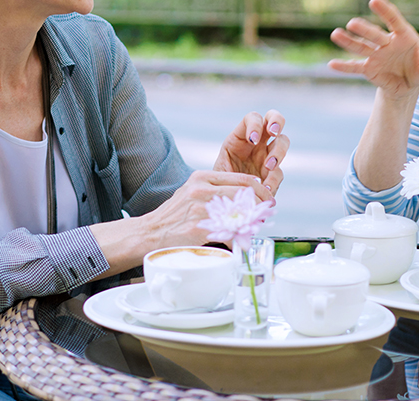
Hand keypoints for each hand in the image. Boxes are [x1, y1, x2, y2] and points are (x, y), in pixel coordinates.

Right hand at [141, 170, 271, 250]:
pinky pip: (227, 232)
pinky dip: (237, 238)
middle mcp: (202, 189)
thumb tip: (246, 198)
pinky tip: (240, 242)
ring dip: (251, 222)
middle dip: (260, 206)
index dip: (260, 191)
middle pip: (244, 195)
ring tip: (255, 227)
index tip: (268, 199)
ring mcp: (200, 208)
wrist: (150, 232)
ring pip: (239, 213)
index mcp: (202, 177)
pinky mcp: (198, 228)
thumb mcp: (192, 192)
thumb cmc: (175, 214)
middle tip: (266, 215)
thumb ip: (216, 191)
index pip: (242, 179)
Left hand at [213, 110, 288, 193]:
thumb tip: (242, 172)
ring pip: (283, 141)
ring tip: (268, 167)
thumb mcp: (218, 172)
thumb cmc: (219, 184)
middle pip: (274, 119)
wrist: (224, 202)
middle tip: (273, 133)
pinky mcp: (273, 174)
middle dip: (276, 122)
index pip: (252, 118)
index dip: (255, 124)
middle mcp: (258, 142)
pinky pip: (279, 173)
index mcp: (240, 136)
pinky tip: (265, 188)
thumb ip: (229, 170)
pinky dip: (274, 180)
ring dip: (279, 152)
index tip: (252, 140)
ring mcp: (268, 156)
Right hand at [329, 0, 418, 98]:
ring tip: (336, 34)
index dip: (385, 11)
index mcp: (404, 37)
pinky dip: (344, 66)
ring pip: (361, 46)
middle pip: (374, 34)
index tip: (374, 0)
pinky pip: (355, 67)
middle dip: (365, 29)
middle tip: (353, 22)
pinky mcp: (368, 68)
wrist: (408, 85)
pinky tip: (330, 65)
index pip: (394, 21)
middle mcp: (386, 42)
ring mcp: (375, 54)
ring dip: (348, 41)